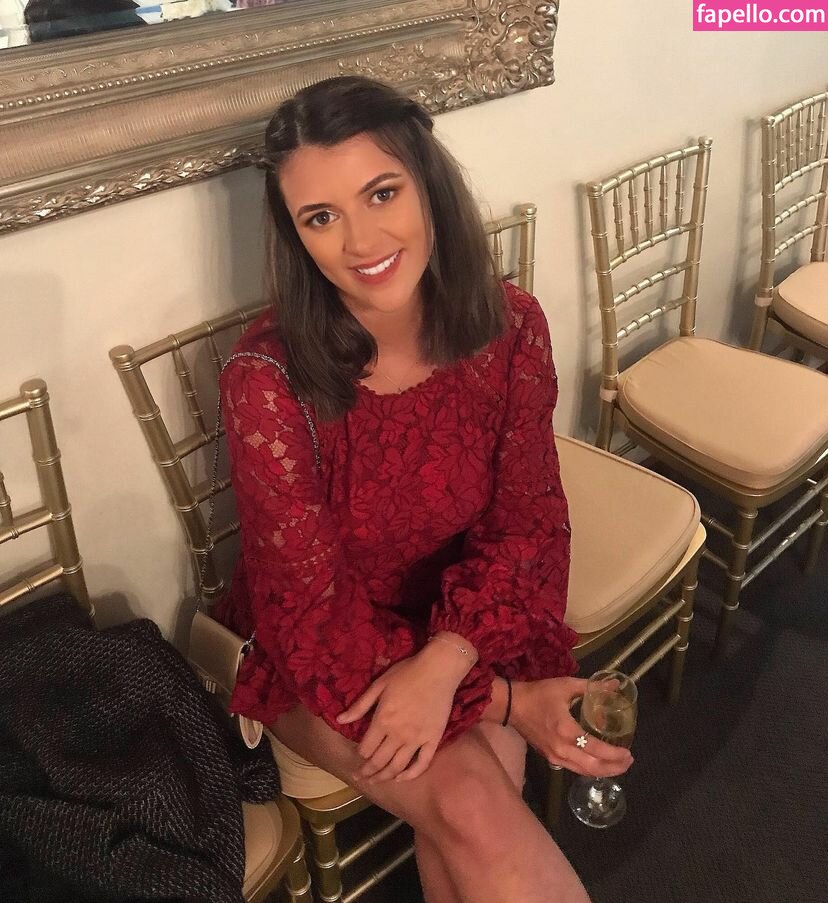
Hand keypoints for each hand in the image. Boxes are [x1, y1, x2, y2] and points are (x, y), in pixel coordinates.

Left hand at [336, 641, 470, 782]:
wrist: (438, 669)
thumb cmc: (407, 673)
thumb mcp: (379, 685)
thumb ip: (360, 705)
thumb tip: (340, 720)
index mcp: (382, 720)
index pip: (366, 748)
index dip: (360, 755)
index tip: (358, 756)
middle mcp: (398, 734)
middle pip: (379, 761)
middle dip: (367, 771)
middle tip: (361, 777)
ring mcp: (417, 739)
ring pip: (397, 766)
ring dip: (384, 776)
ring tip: (376, 781)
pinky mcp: (433, 739)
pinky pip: (422, 763)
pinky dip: (411, 775)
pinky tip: (401, 778)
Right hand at [509, 677, 633, 777]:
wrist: (512, 705)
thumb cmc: (539, 694)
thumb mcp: (566, 686)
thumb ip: (592, 687)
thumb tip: (615, 685)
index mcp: (567, 730)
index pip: (596, 749)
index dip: (614, 754)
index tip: (628, 752)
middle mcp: (562, 749)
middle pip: (593, 767)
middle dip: (614, 767)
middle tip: (628, 761)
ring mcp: (555, 756)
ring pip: (584, 772)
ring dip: (603, 772)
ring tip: (618, 765)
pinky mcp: (550, 758)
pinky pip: (574, 769)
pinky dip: (589, 769)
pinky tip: (598, 763)